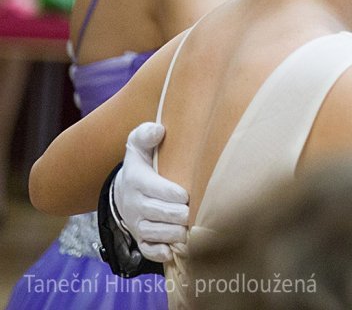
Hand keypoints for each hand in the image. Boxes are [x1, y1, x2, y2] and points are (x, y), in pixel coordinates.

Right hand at [112, 122, 188, 261]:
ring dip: (172, 233)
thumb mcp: (138, 144)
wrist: (124, 189)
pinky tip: (172, 252)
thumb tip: (158, 130)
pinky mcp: (140, 237)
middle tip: (194, 213)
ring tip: (189, 230)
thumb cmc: (141, 163)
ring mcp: (137, 222)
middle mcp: (135, 203)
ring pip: (153, 232)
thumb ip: (145, 134)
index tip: (187, 195)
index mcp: (137, 179)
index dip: (171, 194)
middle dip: (177, 214)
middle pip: (156, 212)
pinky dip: (158, 253)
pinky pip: (146, 249)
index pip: (153, 188)